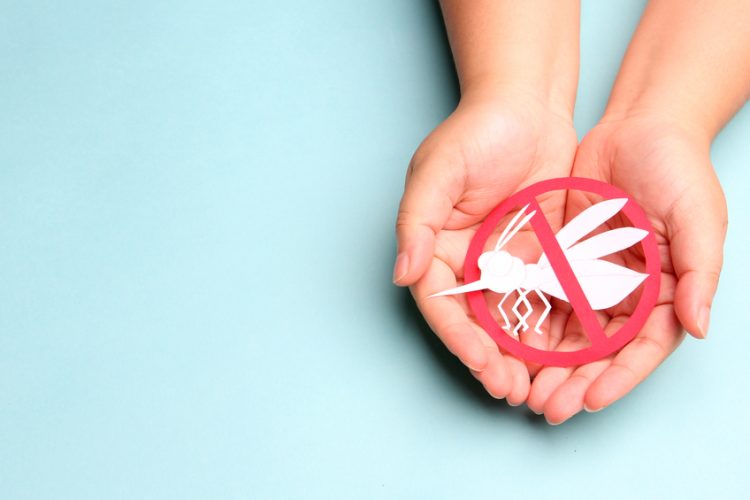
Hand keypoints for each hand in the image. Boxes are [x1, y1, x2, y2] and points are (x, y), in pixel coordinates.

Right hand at [394, 87, 576, 403]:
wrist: (529, 104)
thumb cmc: (477, 131)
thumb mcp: (437, 171)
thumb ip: (416, 223)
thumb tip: (402, 273)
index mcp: (435, 245)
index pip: (441, 302)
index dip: (459, 337)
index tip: (482, 364)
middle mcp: (466, 259)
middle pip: (475, 320)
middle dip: (491, 358)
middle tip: (511, 390)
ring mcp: (503, 259)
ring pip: (509, 317)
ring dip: (519, 354)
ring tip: (537, 387)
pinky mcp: (538, 254)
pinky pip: (542, 297)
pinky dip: (548, 327)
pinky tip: (563, 353)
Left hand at [527, 114, 726, 422]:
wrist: (636, 127)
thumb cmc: (677, 168)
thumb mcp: (699, 216)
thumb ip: (700, 271)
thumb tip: (697, 327)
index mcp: (665, 292)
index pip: (641, 348)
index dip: (618, 378)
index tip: (590, 400)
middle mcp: (627, 294)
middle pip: (599, 351)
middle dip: (574, 382)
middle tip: (547, 407)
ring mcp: (592, 279)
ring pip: (568, 333)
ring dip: (547, 364)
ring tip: (524, 389)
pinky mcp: (562, 260)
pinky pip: (543, 297)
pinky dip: (529, 323)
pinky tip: (510, 345)